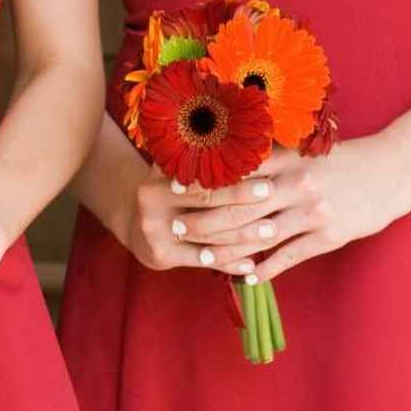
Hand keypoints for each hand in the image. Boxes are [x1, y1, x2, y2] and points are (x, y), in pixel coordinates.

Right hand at [123, 162, 289, 277]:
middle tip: (273, 195)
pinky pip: (200, 260)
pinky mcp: (159, 254)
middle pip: (206, 200)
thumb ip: (206, 160)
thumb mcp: (181, 170)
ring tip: (271, 231)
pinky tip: (251, 263)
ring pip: (207, 234)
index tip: (265, 172)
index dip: (234, 174)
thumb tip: (257, 146)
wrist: (137, 226)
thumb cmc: (173, 193)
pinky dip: (228, 263)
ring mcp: (152, 228)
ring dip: (242, 236)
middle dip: (243, 200)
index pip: (203, 173)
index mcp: (159, 172)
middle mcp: (150, 198)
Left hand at [181, 141, 410, 280]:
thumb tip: (222, 158)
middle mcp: (297, 184)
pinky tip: (245, 277)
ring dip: (226, 250)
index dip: (202, 181)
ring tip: (201, 259)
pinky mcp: (328, 236)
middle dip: (203, 220)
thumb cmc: (338, 160)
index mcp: (288, 159)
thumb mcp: (303, 150)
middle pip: (239, 207)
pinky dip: (265, 268)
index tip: (173, 188)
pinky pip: (289, 256)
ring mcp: (313, 212)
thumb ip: (267, 156)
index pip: (235, 171)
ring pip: (259, 236)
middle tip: (176, 227)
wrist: (393, 170)